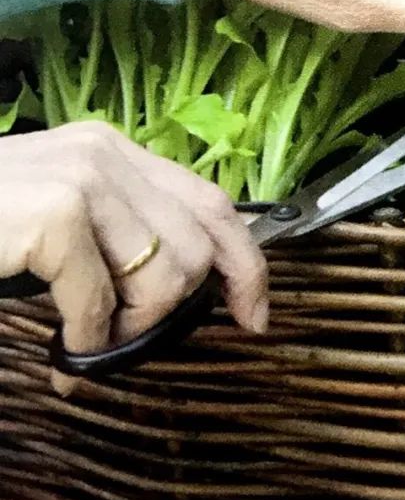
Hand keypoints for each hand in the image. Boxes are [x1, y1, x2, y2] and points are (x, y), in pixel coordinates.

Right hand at [0, 122, 268, 391]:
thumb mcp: (58, 227)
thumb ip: (118, 238)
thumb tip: (183, 289)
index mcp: (114, 152)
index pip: (214, 202)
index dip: (247, 263)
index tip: (255, 315)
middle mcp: (106, 154)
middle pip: (202, 242)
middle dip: (177, 308)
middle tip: (124, 340)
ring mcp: (82, 178)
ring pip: (169, 274)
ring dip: (131, 327)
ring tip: (85, 340)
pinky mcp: (54, 213)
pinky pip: (105, 301)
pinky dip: (88, 338)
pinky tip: (60, 347)